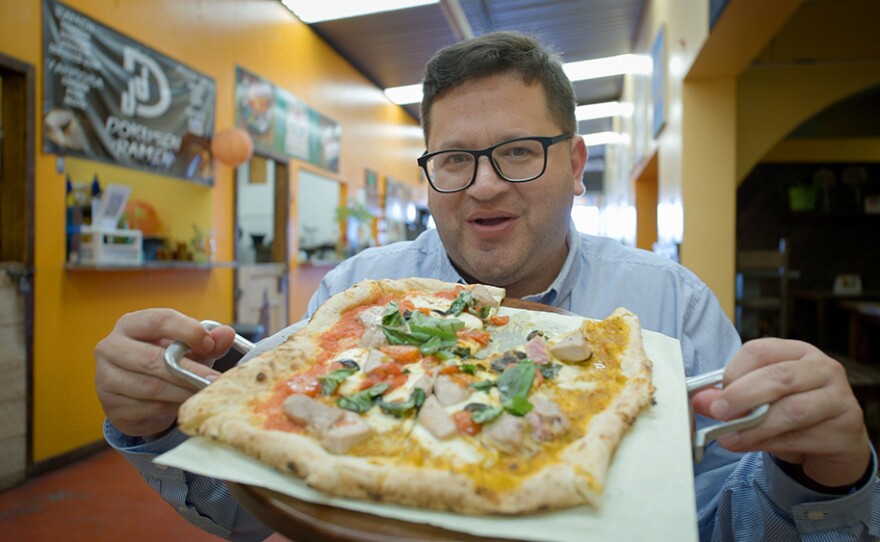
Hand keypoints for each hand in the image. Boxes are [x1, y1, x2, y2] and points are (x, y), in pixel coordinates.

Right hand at [94, 309, 234, 438]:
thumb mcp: (188, 347)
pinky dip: (172, 408)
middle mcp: (111, 348)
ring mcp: (106, 379)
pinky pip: (147, 408)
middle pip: (151, 359)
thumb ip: (208, 340)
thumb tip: (227, 334)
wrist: (137, 394)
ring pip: (150, 387)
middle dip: (188, 371)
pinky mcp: (112, 407)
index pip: (158, 321)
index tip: (210, 345)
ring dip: (183, 392)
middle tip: (215, 380)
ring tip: (206, 394)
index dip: (187, 331)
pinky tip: (188, 406)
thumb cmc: (165, 360)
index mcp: (131, 324)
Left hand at [691, 338, 870, 487]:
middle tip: (717, 413)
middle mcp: (823, 368)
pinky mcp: (846, 428)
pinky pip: (803, 436)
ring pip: (792, 410)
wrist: (833, 444)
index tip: (713, 393)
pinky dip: (770, 443)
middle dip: (742, 396)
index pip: (760, 350)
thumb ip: (730, 397)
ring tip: (728, 437)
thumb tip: (699, 400)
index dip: (733, 371)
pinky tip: (750, 446)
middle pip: (779, 377)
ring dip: (754, 426)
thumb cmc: (791, 413)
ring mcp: (840, 397)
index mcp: (797, 351)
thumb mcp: (759, 400)